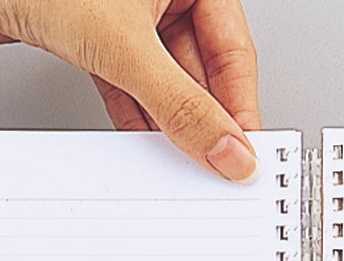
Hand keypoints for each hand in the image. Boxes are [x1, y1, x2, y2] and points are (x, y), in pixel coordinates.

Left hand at [0, 0, 260, 180]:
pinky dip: (136, 111)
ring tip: (178, 157)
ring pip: (165, 77)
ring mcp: (129, 12)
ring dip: (169, 120)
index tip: (245, 151)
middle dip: (204, 118)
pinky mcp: (98, 33)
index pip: (234, 50)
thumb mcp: (123, 47)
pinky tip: (142, 139)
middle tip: (214, 162)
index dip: (240, 105)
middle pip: (201, 67)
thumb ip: (181, 105)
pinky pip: (132, 80)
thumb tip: (226, 147)